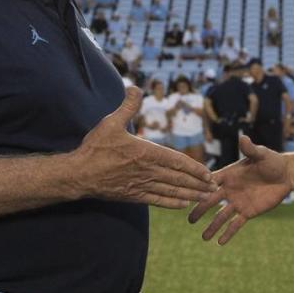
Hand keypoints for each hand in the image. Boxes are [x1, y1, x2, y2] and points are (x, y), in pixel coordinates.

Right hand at [73, 87, 215, 208]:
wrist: (78, 174)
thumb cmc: (95, 148)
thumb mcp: (110, 122)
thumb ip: (127, 106)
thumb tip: (135, 87)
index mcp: (145, 152)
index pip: (176, 161)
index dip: (194, 168)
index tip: (208, 173)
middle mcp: (147, 170)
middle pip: (179, 179)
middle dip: (198, 184)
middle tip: (215, 188)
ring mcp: (141, 185)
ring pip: (171, 191)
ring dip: (190, 194)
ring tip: (206, 198)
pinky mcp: (133, 196)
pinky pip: (157, 200)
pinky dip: (172, 203)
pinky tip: (184, 205)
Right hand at [188, 135, 289, 243]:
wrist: (285, 175)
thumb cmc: (272, 161)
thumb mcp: (261, 154)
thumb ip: (250, 149)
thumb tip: (243, 138)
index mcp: (229, 175)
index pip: (210, 182)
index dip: (199, 187)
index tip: (187, 194)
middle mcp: (230, 190)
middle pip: (210, 201)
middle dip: (200, 209)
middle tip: (189, 219)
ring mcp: (238, 202)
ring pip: (221, 216)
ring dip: (212, 226)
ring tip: (203, 237)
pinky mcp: (248, 212)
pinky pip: (236, 224)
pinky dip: (228, 233)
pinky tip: (220, 242)